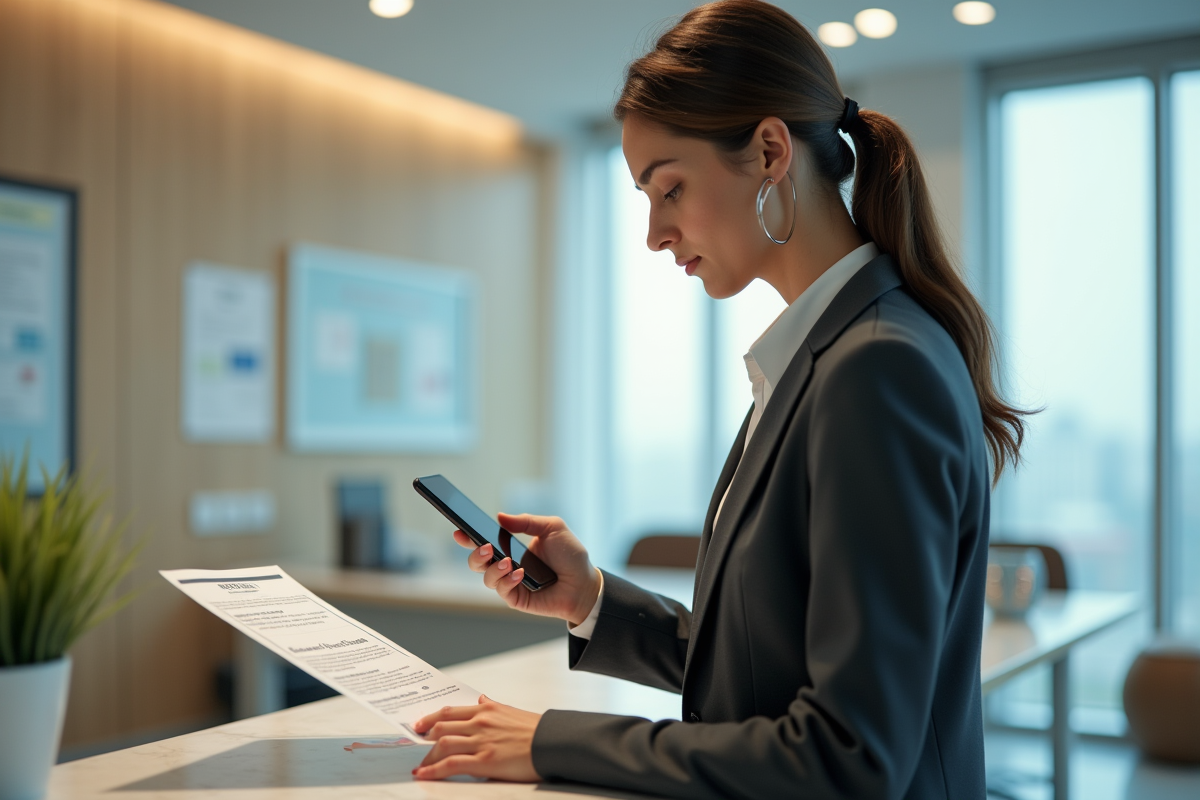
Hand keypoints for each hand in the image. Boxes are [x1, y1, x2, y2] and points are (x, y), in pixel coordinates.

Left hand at [412, 695, 540, 781]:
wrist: (553, 743)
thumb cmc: (537, 730)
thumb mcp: (512, 711)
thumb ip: (492, 707)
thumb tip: (481, 700)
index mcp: (487, 710)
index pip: (451, 711)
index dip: (431, 718)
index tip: (421, 724)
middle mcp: (480, 722)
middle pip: (442, 726)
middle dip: (425, 736)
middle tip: (416, 744)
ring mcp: (481, 741)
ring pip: (442, 744)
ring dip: (427, 757)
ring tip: (421, 765)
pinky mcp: (484, 760)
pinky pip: (451, 764)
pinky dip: (433, 770)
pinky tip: (424, 774)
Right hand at [454, 513, 600, 625]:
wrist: (585, 583)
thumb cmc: (570, 555)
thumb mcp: (552, 528)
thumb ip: (527, 521)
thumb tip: (501, 516)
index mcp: (511, 546)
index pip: (484, 541)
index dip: (468, 537)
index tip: (459, 531)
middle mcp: (507, 565)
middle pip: (477, 562)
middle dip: (475, 554)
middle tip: (485, 547)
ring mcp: (510, 583)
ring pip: (487, 578)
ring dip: (494, 569)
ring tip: (508, 562)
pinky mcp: (517, 599)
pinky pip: (502, 591)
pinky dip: (508, 581)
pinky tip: (520, 574)